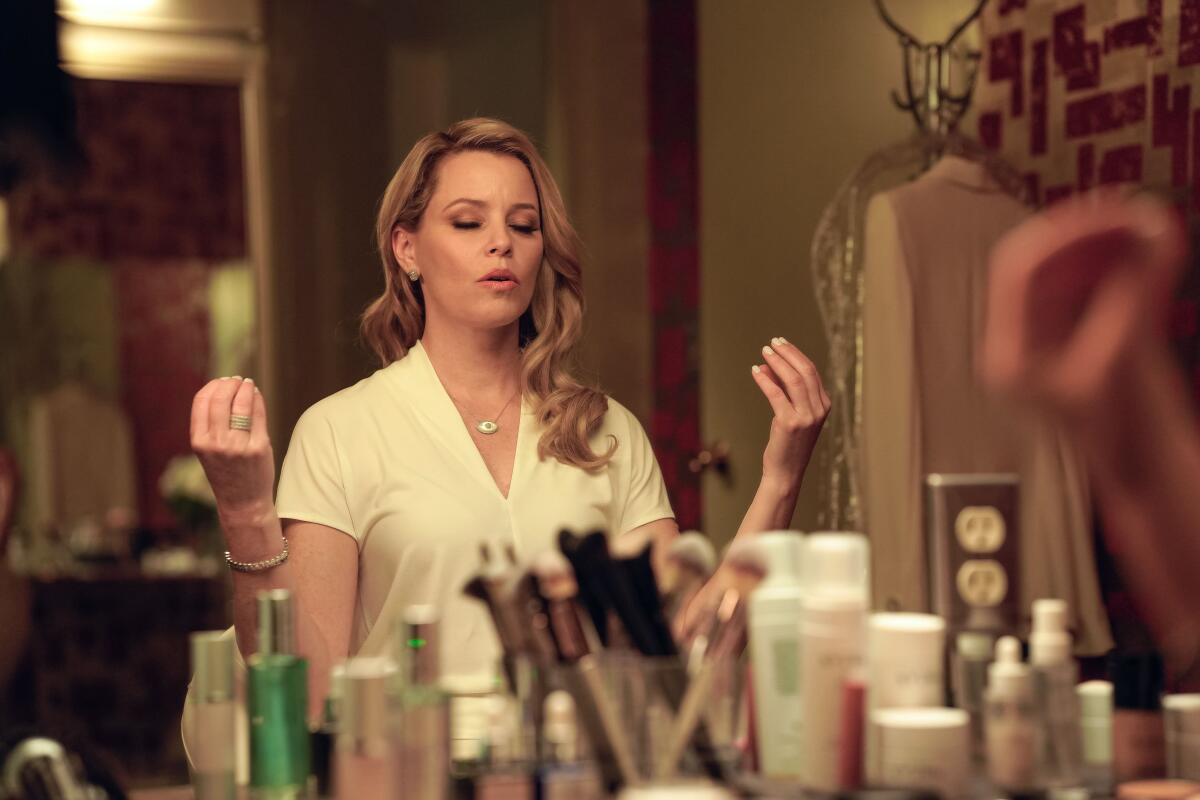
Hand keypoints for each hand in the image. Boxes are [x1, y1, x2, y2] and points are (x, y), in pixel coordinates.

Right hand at [190, 376, 275, 523]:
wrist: (243, 501)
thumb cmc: (226, 471)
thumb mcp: (208, 449)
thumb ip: (211, 423)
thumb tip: (223, 388)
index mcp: (199, 441)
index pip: (201, 401)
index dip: (212, 386)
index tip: (221, 381)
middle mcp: (216, 443)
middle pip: (221, 399)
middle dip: (230, 384)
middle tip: (238, 380)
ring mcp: (238, 446)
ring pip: (241, 404)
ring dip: (246, 388)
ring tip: (248, 384)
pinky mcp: (259, 447)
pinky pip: (258, 415)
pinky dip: (257, 400)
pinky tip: (256, 396)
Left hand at [751, 336, 830, 490]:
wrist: (785, 473)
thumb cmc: (787, 443)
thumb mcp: (788, 413)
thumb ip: (782, 390)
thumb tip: (768, 366)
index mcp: (824, 405)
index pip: (812, 372)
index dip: (796, 355)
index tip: (781, 344)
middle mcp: (819, 410)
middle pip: (805, 371)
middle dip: (788, 353)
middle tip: (772, 342)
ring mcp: (806, 417)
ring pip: (793, 379)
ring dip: (777, 362)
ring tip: (764, 352)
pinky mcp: (789, 423)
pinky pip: (776, 394)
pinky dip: (764, 380)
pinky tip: (755, 371)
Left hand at [981, 191, 1185, 419]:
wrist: (1150, 478)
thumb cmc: (1129, 438)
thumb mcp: (1125, 359)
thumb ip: (1135, 291)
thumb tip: (1151, 228)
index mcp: (1011, 354)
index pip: (1018, 269)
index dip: (1062, 233)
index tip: (1106, 213)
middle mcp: (1022, 343)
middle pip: (1042, 261)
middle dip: (1088, 231)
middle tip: (1133, 210)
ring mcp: (1052, 340)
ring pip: (1071, 269)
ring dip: (1110, 241)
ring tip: (1150, 223)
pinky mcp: (1085, 338)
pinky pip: (1098, 284)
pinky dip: (1126, 261)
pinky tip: (1157, 246)